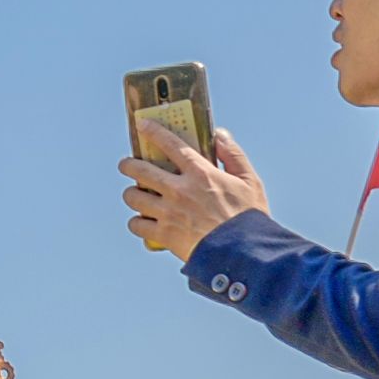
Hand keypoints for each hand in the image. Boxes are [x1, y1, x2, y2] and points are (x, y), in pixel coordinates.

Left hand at [122, 127, 267, 262]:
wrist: (245, 254)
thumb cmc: (250, 217)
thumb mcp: (250, 181)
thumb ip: (233, 155)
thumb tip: (219, 134)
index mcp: (200, 173)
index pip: (170, 144)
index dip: (153, 131)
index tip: (141, 124)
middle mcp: (179, 190)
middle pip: (139, 169)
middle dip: (128, 164)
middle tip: (127, 164)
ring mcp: (169, 213)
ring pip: (133, 196)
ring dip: (132, 193)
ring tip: (136, 194)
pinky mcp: (164, 235)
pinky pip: (136, 224)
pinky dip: (137, 222)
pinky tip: (143, 221)